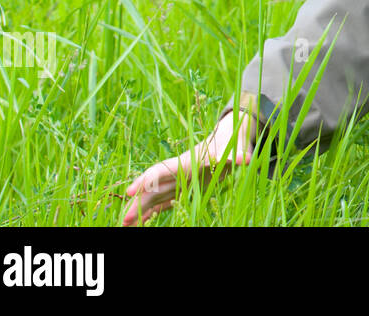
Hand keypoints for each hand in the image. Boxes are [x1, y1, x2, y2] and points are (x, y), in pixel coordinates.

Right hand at [121, 110, 254, 225]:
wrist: (228, 142)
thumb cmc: (230, 144)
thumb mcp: (234, 150)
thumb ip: (237, 156)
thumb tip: (246, 159)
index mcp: (186, 162)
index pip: (161, 170)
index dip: (146, 180)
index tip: (131, 191)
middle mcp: (177, 173)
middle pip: (152, 188)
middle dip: (137, 203)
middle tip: (123, 221)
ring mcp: (178, 182)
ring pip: (154, 198)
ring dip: (139, 211)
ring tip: (124, 226)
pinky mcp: (183, 190)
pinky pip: (162, 203)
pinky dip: (151, 213)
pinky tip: (140, 223)